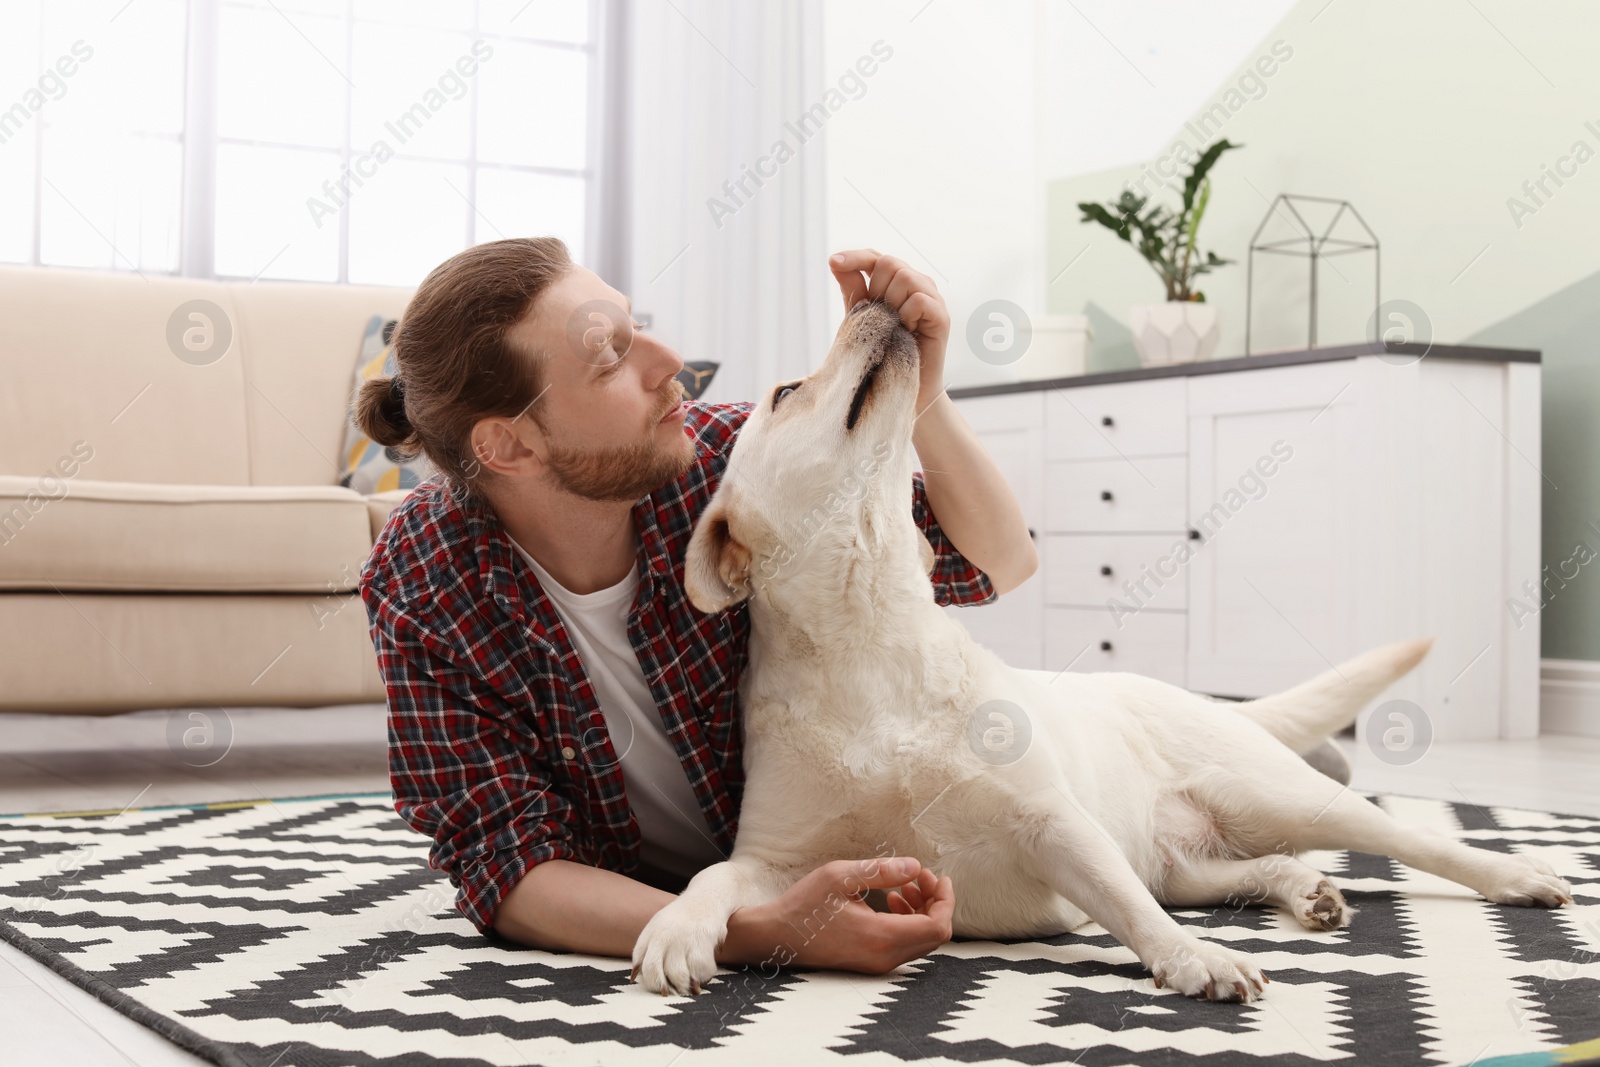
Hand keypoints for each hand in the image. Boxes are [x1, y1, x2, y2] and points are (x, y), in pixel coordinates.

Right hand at [728, 856, 954, 975]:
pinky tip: (891, 901)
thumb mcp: (840, 876)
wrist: (774, 938)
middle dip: (935, 902)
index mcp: (881, 938)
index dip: (946, 900)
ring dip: (922, 911)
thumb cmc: (803, 905)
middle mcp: (884, 958)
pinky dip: (908, 922)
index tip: (936, 876)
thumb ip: (881, 871)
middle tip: (920, 876)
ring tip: (905, 886)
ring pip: (921, 941)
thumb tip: (915, 866)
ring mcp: (877, 965)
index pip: (938, 926)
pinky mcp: (870, 963)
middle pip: (934, 935)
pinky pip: (904, 945)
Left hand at [829, 250, 948, 413]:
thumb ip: (854, 289)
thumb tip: (835, 260)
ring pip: (905, 277)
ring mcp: (932, 299)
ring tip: (894, 326)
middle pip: (889, 262)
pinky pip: (919, 300)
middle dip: (876, 288)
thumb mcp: (861, 318)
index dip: (855, 257)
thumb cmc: (881, 355)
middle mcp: (918, 285)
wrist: (901, 391)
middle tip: (880, 317)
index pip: (876, 257)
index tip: (833, 262)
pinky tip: (906, 331)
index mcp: (898, 283)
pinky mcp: (941, 317)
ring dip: (891, 303)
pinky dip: (907, 315)